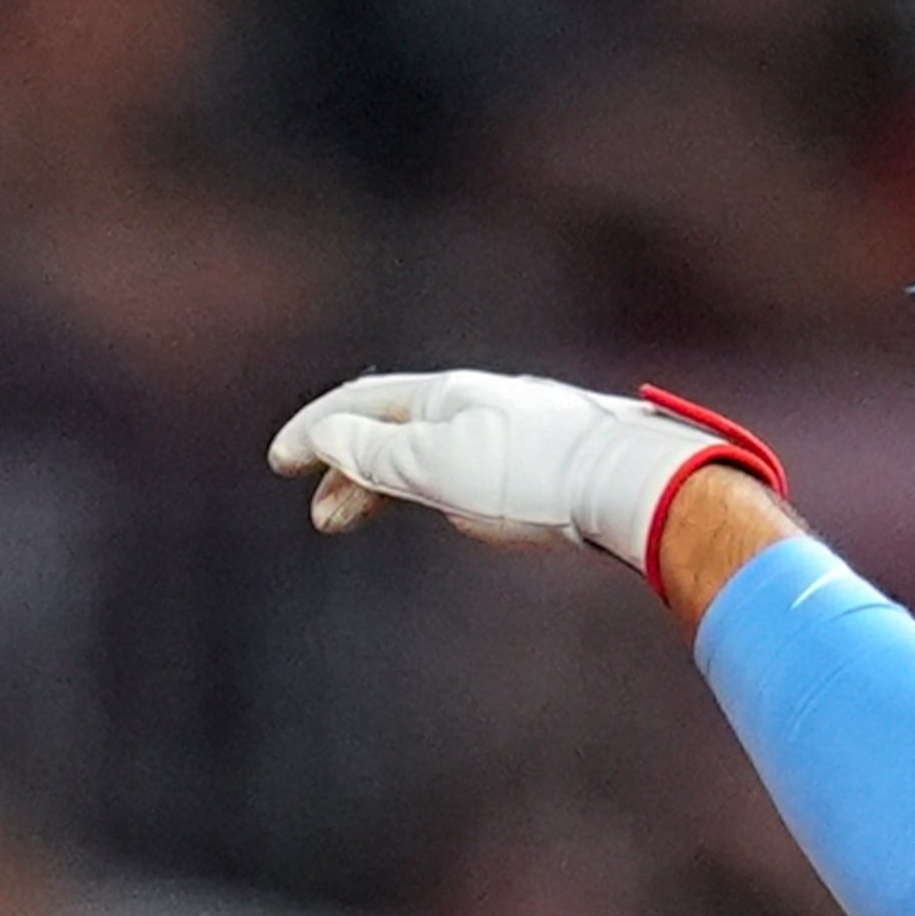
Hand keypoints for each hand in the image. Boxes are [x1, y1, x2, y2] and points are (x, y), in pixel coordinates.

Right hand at [266, 371, 781, 587]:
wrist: (635, 487)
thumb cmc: (534, 476)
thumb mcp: (435, 465)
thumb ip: (374, 451)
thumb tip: (327, 435)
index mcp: (446, 394)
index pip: (359, 404)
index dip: (313, 431)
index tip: (279, 460)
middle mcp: (481, 403)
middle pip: (397, 430)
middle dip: (352, 470)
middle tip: (325, 517)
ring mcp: (516, 430)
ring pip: (436, 453)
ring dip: (395, 485)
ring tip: (374, 521)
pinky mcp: (549, 463)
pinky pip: (478, 471)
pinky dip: (445, 491)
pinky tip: (459, 515)